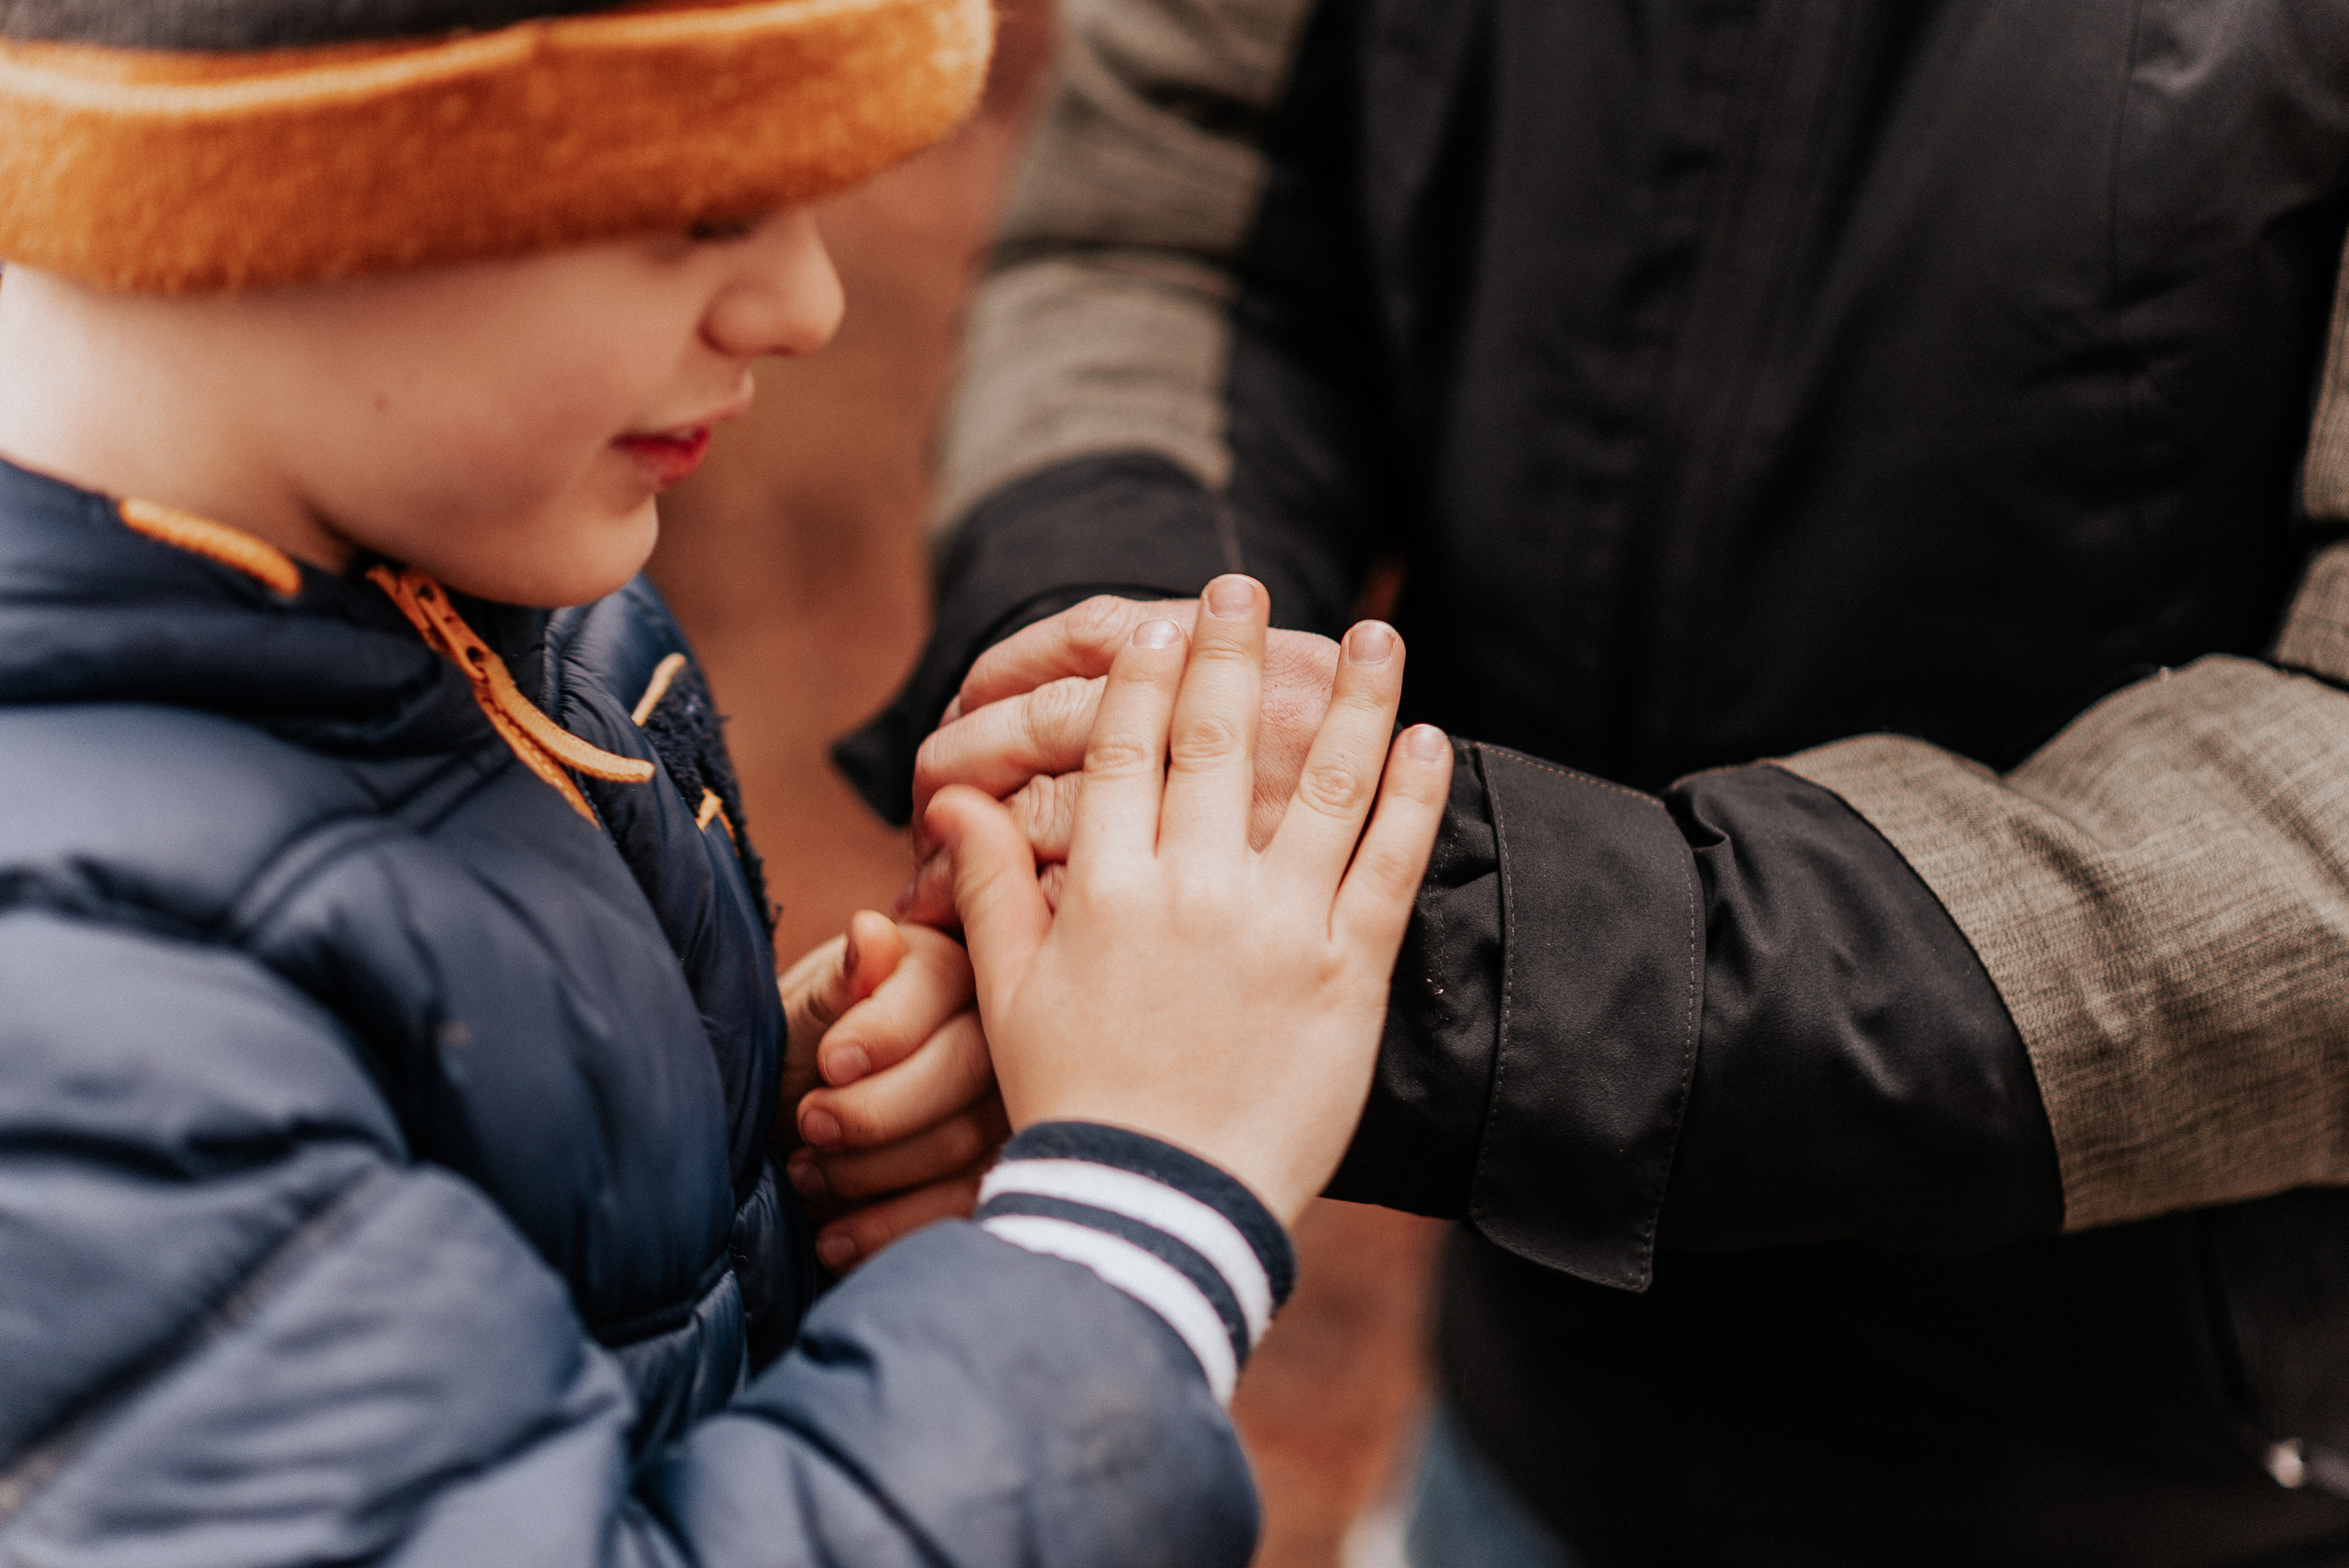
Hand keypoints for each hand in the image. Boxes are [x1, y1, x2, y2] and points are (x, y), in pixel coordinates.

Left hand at [777, 915, 1006, 1271]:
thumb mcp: (799, 1013)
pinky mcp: (997, 1170)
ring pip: (967, 1142)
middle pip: (968, 1067)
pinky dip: (894, 1227)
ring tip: (804, 1175)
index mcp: (951, 961)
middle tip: (807, 1125)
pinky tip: (835, 1238)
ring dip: (876, 1171)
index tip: (829, 1062)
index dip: (887, 1029)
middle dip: (878, 1108)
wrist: (796, 1121)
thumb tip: (872, 935)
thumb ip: (837, 983)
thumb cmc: (799, 1052)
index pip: (945, 986)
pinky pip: (965, 1204)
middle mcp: (994, 1027)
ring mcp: (1005, 1103)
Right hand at [928, 574, 1450, 1223]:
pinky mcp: (1351, 977)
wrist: (1156, 1211)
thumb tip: (951, 800)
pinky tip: (1431, 741)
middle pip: (1219, 741)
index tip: (1161, 624)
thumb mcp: (1009, 996)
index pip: (1123, 750)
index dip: (1144, 677)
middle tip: (1245, 586)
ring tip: (1376, 634)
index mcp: (1108, 891)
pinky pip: (1392, 867)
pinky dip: (1416, 798)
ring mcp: (1281, 930)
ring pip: (1328, 785)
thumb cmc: (1075, 1105)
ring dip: (1359, 700)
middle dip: (1232, 651)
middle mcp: (1196, 892)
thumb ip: (987, 889)